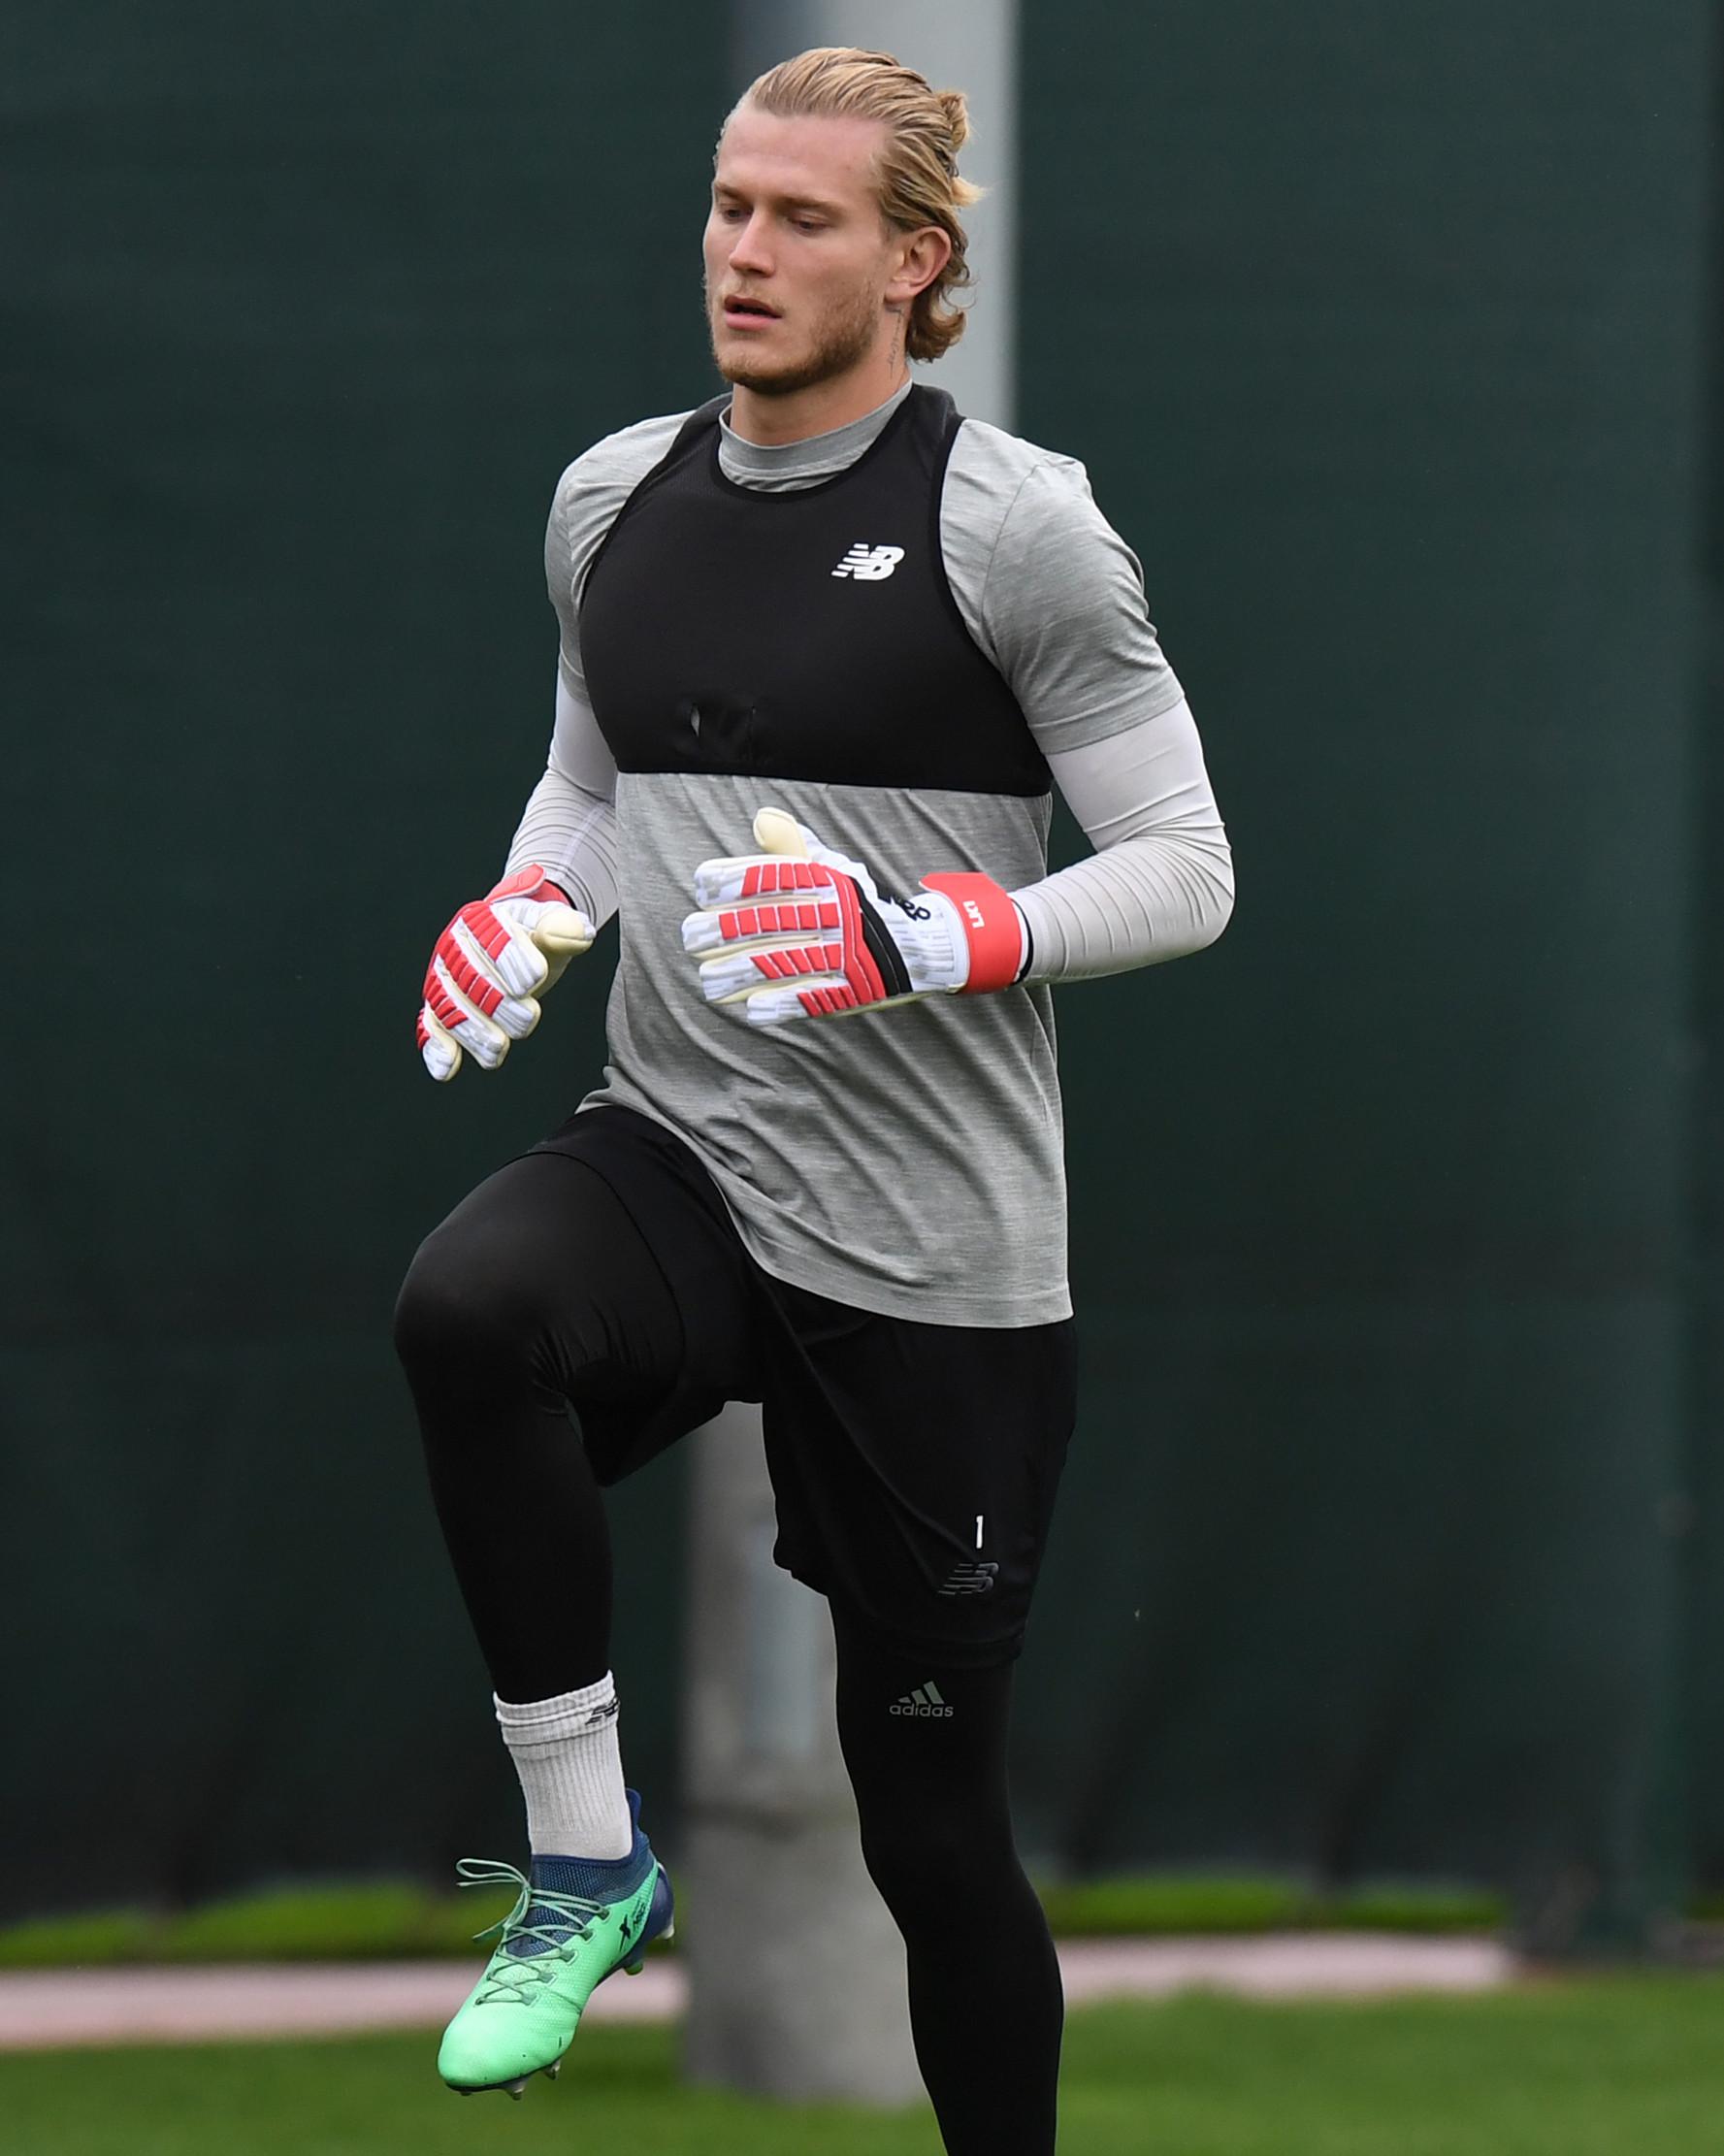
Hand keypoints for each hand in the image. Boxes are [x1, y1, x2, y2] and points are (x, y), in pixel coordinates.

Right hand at [417, 867, 594, 1080]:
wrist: (515, 946)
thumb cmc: (534, 936)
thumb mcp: (554, 926)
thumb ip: (566, 929)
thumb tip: (578, 932)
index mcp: (481, 919)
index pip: (491, 937)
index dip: (511, 958)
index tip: (534, 979)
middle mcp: (455, 948)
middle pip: (469, 978)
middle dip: (497, 1003)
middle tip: (528, 1019)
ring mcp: (444, 979)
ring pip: (449, 1007)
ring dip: (473, 1032)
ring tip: (497, 1050)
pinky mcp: (438, 1008)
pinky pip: (431, 1026)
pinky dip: (436, 1048)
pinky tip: (448, 1067)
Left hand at [680, 807, 1024, 1026]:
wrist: (922, 948)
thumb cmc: (863, 906)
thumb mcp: (835, 870)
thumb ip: (794, 850)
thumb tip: (760, 819)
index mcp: (831, 883)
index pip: (779, 876)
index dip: (739, 878)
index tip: (703, 884)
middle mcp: (839, 916)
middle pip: (775, 921)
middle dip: (728, 929)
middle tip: (691, 935)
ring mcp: (847, 956)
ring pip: (786, 962)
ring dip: (742, 972)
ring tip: (707, 980)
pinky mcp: (852, 991)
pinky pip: (813, 997)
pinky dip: (782, 1004)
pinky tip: (751, 1008)